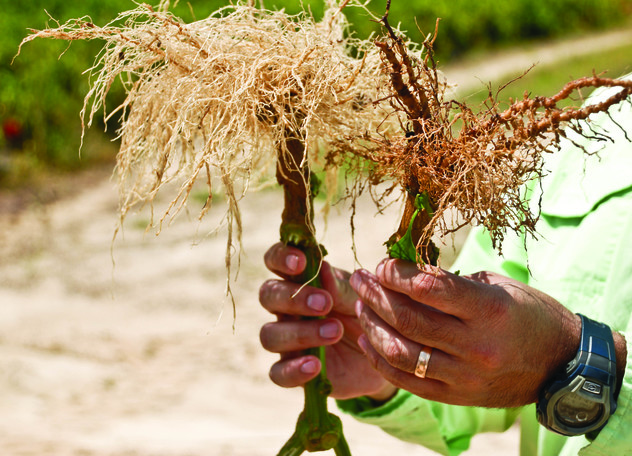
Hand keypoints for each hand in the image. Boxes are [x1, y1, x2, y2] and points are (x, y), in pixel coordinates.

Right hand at [259, 243, 395, 399]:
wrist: (384, 355)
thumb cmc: (365, 315)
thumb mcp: (359, 298)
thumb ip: (341, 286)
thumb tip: (322, 267)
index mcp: (299, 281)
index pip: (275, 261)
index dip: (281, 257)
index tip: (301, 261)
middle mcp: (286, 309)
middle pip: (268, 296)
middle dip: (293, 298)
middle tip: (325, 303)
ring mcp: (286, 340)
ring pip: (269, 334)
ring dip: (300, 333)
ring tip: (335, 331)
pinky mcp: (291, 370)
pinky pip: (277, 372)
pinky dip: (293, 369)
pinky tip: (316, 366)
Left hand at [351, 259, 581, 407]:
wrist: (560, 364)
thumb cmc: (527, 314)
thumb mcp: (497, 286)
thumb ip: (451, 282)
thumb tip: (403, 272)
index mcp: (490, 310)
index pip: (429, 288)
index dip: (396, 273)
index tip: (381, 264)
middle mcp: (476, 346)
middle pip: (408, 318)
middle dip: (375, 294)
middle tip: (360, 278)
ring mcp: (464, 376)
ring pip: (400, 351)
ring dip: (371, 325)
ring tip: (360, 305)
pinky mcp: (456, 396)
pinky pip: (406, 380)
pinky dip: (379, 359)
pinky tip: (366, 339)